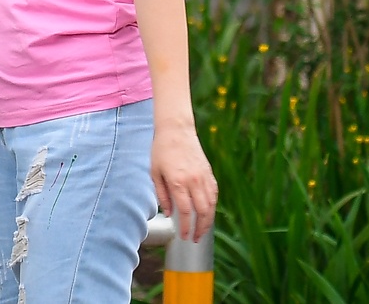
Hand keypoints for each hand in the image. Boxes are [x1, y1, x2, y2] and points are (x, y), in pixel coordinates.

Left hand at [150, 118, 216, 242]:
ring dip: (208, 220)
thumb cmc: (161, 150)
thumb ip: (162, 195)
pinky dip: (213, 205)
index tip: (184, 236)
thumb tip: (169, 214)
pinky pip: (214, 193)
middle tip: (195, 238)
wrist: (176, 129)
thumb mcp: (155, 173)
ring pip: (211, 204)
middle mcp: (193, 181)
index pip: (185, 211)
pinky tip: (208, 213)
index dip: (185, 227)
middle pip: (202, 211)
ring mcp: (203, 176)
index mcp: (178, 182)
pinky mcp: (209, 172)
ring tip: (202, 230)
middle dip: (200, 229)